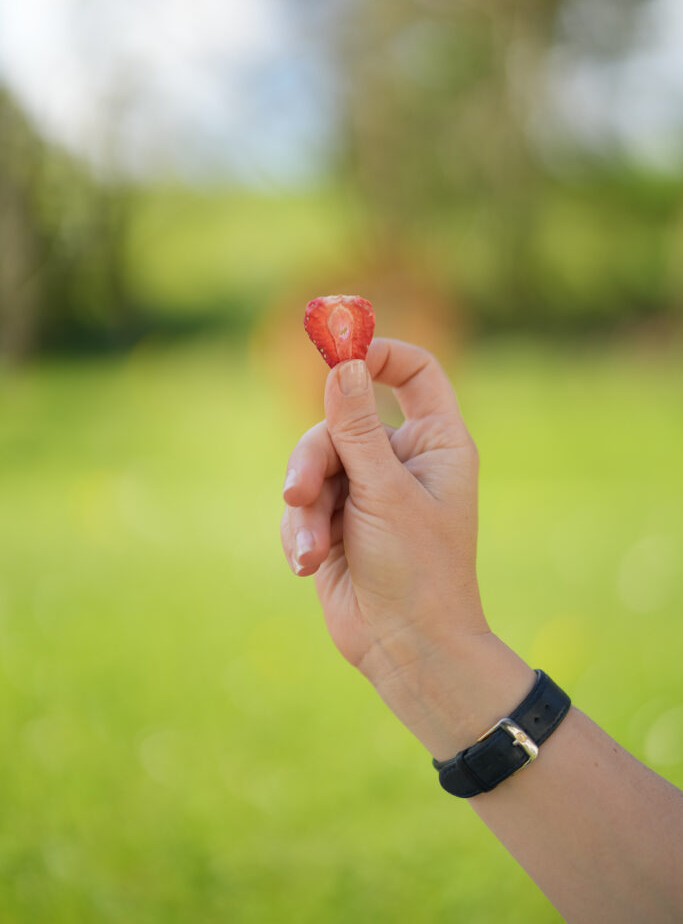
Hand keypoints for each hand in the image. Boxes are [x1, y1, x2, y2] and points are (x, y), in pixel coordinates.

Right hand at [282, 338, 482, 661]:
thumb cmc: (416, 570)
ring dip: (305, 507)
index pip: (415, 373)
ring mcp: (366, 490)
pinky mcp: (334, 521)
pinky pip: (301, 502)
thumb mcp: (383, 492)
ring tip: (310, 549)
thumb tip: (341, 363)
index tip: (339, 354)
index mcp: (434, 443)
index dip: (379, 354)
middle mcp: (401, 459)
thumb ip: (356, 428)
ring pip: (313, 463)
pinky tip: (308, 564)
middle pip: (342, 420)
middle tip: (298, 491)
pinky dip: (299, 530)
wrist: (404, 648)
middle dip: (314, 459)